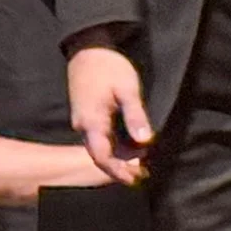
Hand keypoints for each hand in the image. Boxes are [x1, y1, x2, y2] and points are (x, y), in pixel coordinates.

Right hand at [68, 45, 153, 186]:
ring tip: (142, 165)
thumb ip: (136, 116)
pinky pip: (101, 137)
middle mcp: (84, 126)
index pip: (102, 156)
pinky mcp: (89, 115)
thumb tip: (146, 142)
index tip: (136, 181)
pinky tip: (132, 147)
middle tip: (144, 175)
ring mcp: (84, 121)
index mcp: (92, 122)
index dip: (118, 171)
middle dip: (121, 167)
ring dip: (119, 157)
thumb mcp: (127, 90)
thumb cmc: (109, 68)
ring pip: (101, 147)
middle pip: (101, 155)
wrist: (88, 50)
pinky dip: (116, 146)